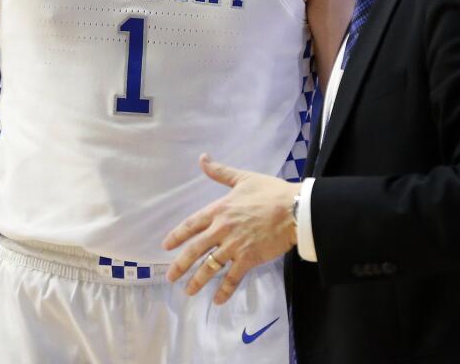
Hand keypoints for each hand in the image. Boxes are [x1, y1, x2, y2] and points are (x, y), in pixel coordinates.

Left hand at [162, 154, 299, 304]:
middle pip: (194, 250)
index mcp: (218, 210)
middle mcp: (221, 230)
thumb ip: (220, 172)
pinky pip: (233, 278)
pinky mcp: (248, 259)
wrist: (293, 209)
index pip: (191, 225)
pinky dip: (224, 290)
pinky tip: (217, 300)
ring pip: (210, 267)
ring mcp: (234, 246)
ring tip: (188, 291)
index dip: (177, 236)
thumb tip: (202, 158)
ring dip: (197, 281)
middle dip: (180, 265)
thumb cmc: (270, 192)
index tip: (166, 246)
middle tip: (170, 277)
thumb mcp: (243, 178)